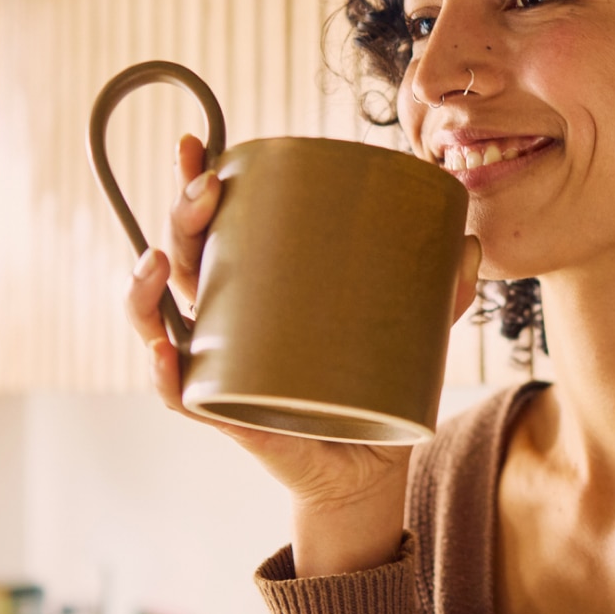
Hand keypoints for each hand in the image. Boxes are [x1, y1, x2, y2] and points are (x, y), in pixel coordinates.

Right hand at [123, 134, 483, 575]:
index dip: (193, 183)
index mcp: (252, 292)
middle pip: (180, 262)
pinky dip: (165, 376)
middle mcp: (222, 326)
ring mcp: (217, 370)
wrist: (369, 472)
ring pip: (156, 323)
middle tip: (206, 190)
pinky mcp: (228, 417)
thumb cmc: (371, 393)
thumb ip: (436, 294)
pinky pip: (181, 397)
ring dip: (143, 290)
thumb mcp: (406, 337)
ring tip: (160, 260)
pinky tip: (167, 351)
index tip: (199, 141)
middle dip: (179, 219)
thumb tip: (471, 246)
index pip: (210, 229)